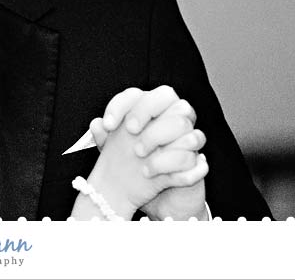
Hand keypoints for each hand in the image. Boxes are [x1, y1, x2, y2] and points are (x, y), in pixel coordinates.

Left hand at [89, 86, 208, 218]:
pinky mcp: (198, 157)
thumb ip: (106, 139)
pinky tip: (151, 171)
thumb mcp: (115, 156)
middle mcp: (172, 117)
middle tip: (129, 131)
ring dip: (157, 135)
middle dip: (144, 110)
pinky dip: (170, 161)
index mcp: (149, 113)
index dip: (121, 105)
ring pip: (181, 120)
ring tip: (139, 154)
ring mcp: (188, 135)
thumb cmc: (136, 170)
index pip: (137, 94)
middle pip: (166, 95)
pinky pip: (192, 150)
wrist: (159, 201)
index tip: (108, 125)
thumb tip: (96, 124)